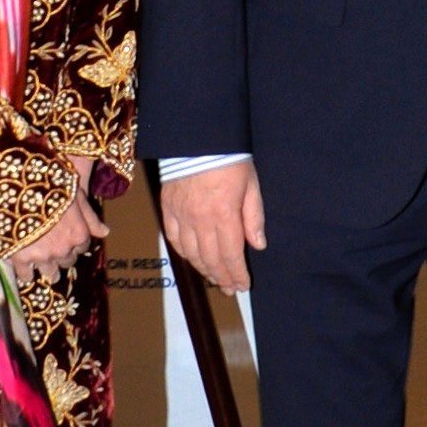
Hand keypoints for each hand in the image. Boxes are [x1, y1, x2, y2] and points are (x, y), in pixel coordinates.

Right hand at [10, 178, 106, 282]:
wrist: (21, 190)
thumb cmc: (51, 188)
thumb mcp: (76, 197)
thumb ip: (90, 218)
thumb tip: (105, 232)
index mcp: (79, 235)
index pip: (82, 247)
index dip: (73, 242)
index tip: (67, 238)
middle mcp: (64, 249)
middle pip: (67, 261)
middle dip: (62, 255)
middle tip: (53, 249)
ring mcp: (43, 256)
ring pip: (50, 272)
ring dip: (47, 268)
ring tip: (41, 264)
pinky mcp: (22, 259)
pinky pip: (26, 275)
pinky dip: (25, 273)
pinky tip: (25, 271)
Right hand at [161, 159, 265, 293]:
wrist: (197, 138)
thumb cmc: (229, 159)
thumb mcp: (251, 185)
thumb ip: (254, 217)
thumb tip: (258, 245)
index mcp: (224, 215)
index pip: (231, 255)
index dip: (236, 274)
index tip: (242, 285)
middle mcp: (201, 220)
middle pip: (211, 259)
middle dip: (222, 277)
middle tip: (229, 288)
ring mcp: (181, 215)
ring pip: (192, 253)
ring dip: (204, 269)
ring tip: (214, 278)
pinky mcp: (168, 208)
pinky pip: (174, 239)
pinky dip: (184, 253)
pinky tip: (193, 259)